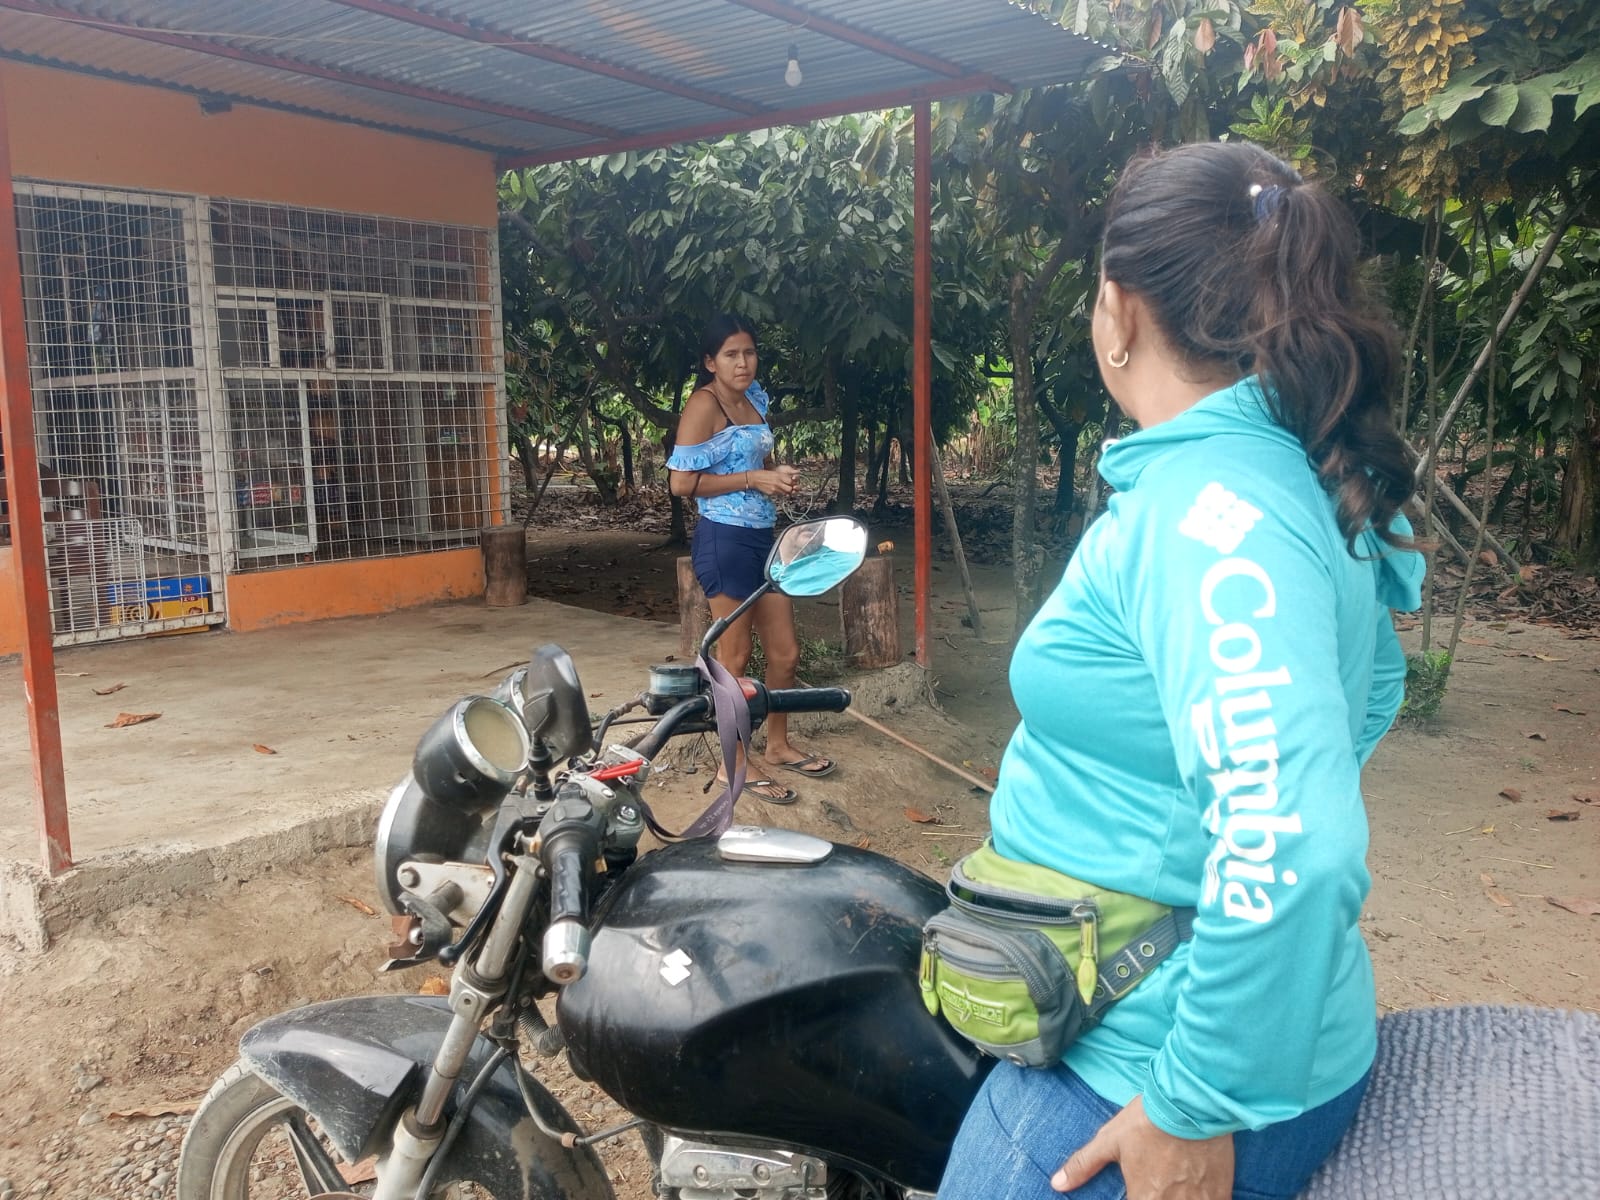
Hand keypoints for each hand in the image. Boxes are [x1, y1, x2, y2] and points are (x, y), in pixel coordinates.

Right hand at [751, 466, 799, 496]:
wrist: (754, 479)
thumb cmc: (764, 474)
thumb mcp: (775, 472)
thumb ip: (783, 476)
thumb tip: (790, 480)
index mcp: (780, 476)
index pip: (791, 481)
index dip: (793, 483)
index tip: (792, 483)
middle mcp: (778, 483)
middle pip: (790, 489)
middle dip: (791, 489)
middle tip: (789, 487)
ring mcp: (775, 489)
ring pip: (785, 493)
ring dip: (786, 492)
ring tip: (783, 489)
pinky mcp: (772, 493)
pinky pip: (779, 495)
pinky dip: (780, 493)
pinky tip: (776, 490)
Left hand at [1052, 1096, 1232, 1199]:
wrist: (1192, 1101)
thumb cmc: (1148, 1119)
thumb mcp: (1110, 1139)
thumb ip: (1085, 1165)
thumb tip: (1057, 1184)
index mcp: (1144, 1198)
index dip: (1134, 1199)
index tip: (1137, 1191)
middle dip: (1154, 1197)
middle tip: (1157, 1184)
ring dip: (1178, 1198)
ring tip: (1174, 1187)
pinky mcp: (1222, 1193)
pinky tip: (1196, 1191)